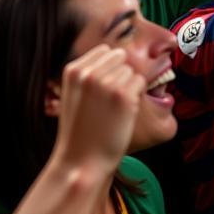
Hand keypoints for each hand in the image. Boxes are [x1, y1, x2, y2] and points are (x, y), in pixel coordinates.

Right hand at [52, 45, 144, 176]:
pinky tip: (123, 113)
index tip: (104, 89)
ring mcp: (106, 83)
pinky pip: (141, 82)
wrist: (81, 163)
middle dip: (120, 74)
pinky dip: (137, 96)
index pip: (104, 51)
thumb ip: (86, 74)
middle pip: (119, 57)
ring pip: (131, 71)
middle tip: (111, 101)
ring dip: (128, 87)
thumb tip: (112, 54)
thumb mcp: (71, 95)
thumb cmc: (80, 132)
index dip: (110, 68)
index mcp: (73, 70)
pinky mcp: (124, 95)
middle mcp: (89, 73)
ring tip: (114, 110)